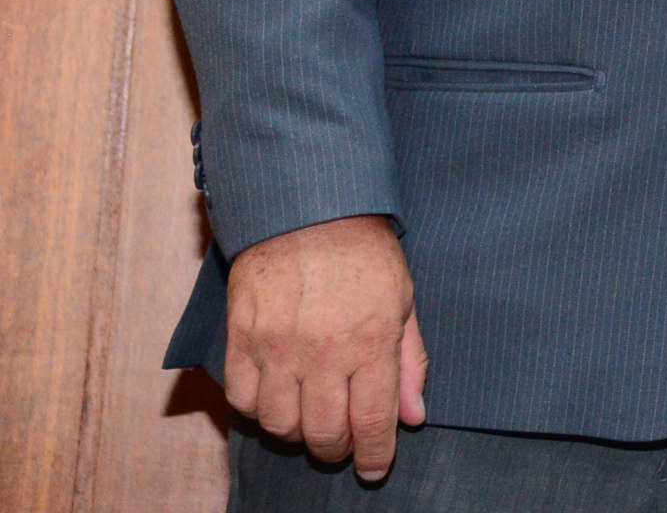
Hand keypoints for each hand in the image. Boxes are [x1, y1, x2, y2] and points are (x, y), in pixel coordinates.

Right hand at [223, 213, 426, 478]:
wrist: (308, 208)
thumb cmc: (365, 253)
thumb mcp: (404, 301)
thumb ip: (410, 363)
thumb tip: (414, 417)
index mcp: (372, 341)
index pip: (373, 421)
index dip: (374, 455)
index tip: (373, 469)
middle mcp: (323, 351)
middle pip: (322, 433)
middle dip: (336, 449)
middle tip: (341, 443)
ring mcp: (277, 347)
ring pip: (278, 424)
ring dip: (296, 431)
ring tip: (310, 416)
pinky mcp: (241, 339)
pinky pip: (241, 399)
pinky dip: (258, 408)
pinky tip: (275, 395)